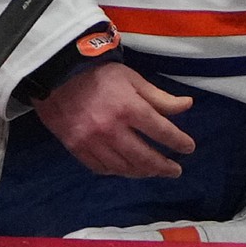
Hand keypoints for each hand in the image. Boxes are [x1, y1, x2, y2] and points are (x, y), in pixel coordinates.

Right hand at [33, 62, 195, 178]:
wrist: (57, 74)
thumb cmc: (99, 74)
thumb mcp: (133, 79)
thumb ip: (159, 97)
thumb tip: (187, 105)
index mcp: (129, 108)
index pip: (162, 132)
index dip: (179, 142)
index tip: (188, 148)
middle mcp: (112, 129)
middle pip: (144, 157)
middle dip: (163, 166)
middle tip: (175, 171)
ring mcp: (92, 141)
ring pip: (123, 167)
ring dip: (142, 172)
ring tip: (153, 171)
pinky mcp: (76, 147)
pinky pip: (101, 168)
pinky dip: (116, 171)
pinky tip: (126, 169)